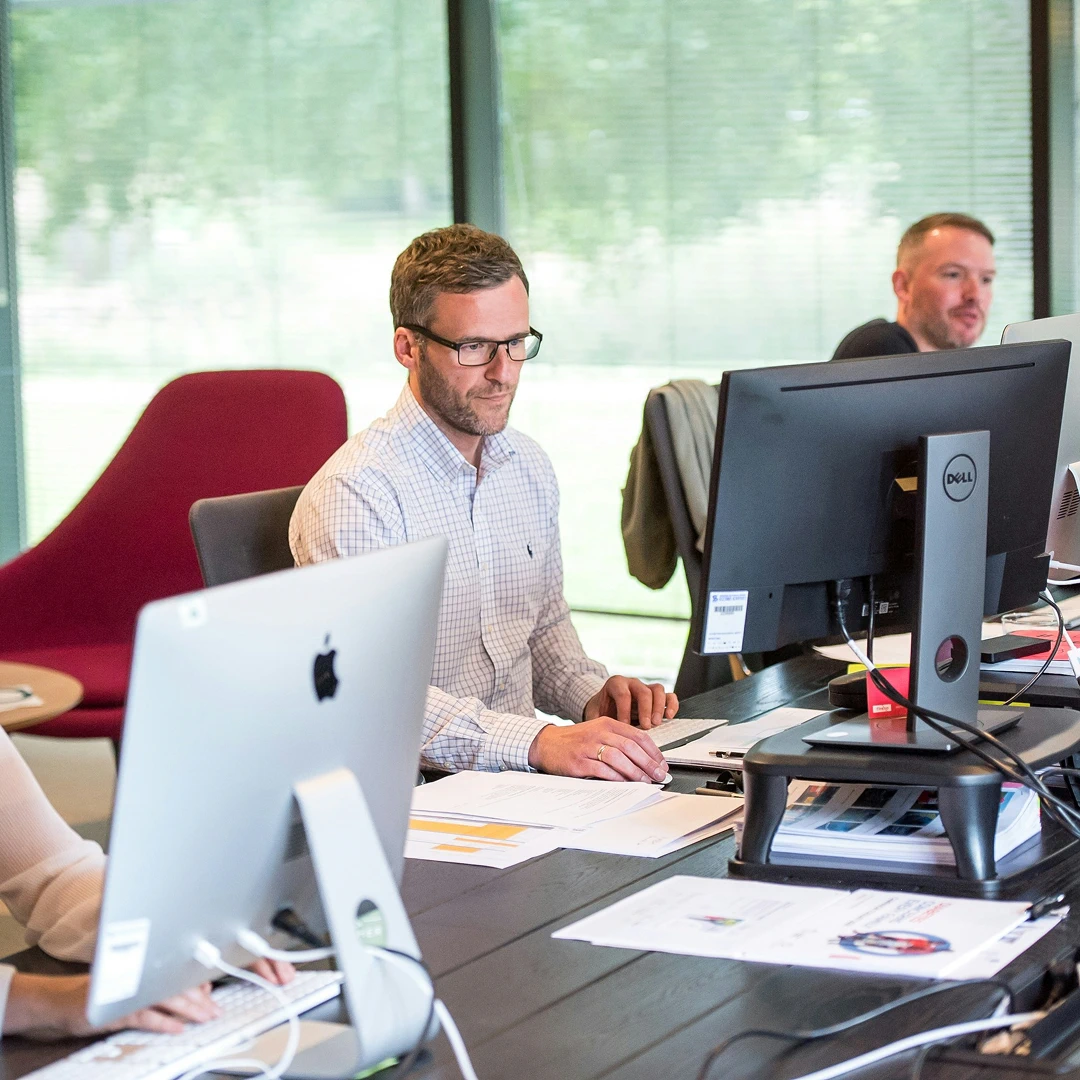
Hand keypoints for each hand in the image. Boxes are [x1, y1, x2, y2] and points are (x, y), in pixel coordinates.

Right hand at [4, 960, 294, 1038]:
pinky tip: (177, 1028)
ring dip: (188, 1008)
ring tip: (207, 1016)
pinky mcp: (113, 1010)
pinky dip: (162, 1022)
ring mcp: (126, 991)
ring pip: (164, 998)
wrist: (64, 1002)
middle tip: (218, 1009)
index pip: (179, 970)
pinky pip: (142, 1016)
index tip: (217, 991)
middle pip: (176, 984)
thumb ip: (168, 985)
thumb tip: (201, 986)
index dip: (202, 981)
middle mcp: (138, 974)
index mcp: (147, 966)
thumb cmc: (107, 992)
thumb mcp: (140, 986)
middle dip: (200, 997)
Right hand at [528, 716, 668, 782]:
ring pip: (618, 758)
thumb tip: (645, 759)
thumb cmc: (576, 740)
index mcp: (607, 723)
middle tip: (659, 775)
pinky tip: (625, 784)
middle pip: (631, 747)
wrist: (546, 743)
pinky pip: (602, 770)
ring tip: (645, 781)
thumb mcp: (598, 732)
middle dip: (649, 763)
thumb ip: (618, 740)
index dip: (653, 751)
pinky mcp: (579, 762)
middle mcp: (599, 732)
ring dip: (635, 772)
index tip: (662, 764)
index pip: (638, 735)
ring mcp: (588, 746)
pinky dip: (616, 778)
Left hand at [583, 676, 677, 728]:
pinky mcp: (657, 697)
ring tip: (656, 723)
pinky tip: (670, 717)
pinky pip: (669, 696)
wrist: (605, 705)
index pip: (623, 694)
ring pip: (658, 690)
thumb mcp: (594, 714)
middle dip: (645, 710)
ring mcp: (646, 688)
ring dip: (659, 708)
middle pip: (643, 691)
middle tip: (646, 726)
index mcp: (616, 684)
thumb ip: (596, 723)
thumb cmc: (601, 710)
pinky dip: (672, 705)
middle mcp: (632, 684)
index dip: (624, 710)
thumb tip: (596, 738)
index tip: (624, 726)